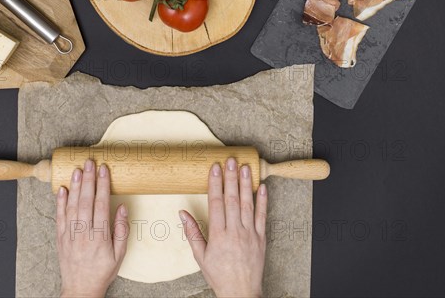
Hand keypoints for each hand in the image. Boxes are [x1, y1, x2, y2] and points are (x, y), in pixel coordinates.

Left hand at [56, 160, 128, 297]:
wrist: (81, 289)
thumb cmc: (102, 271)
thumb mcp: (120, 254)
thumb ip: (122, 230)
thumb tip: (121, 207)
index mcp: (100, 237)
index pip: (101, 204)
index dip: (102, 185)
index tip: (104, 170)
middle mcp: (84, 234)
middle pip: (85, 201)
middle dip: (88, 180)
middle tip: (89, 162)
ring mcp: (70, 236)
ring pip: (71, 206)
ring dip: (74, 187)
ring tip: (77, 170)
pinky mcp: (61, 238)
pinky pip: (60, 217)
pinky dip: (60, 202)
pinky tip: (62, 189)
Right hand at [180, 158, 267, 297]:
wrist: (241, 292)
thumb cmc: (219, 275)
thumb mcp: (200, 256)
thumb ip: (192, 233)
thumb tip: (182, 213)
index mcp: (218, 235)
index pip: (216, 203)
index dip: (215, 183)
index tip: (214, 168)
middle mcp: (235, 232)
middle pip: (232, 200)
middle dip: (231, 178)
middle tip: (231, 160)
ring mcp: (249, 234)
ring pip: (247, 204)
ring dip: (246, 184)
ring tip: (246, 167)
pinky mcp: (261, 238)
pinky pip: (262, 216)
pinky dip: (263, 201)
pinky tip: (262, 187)